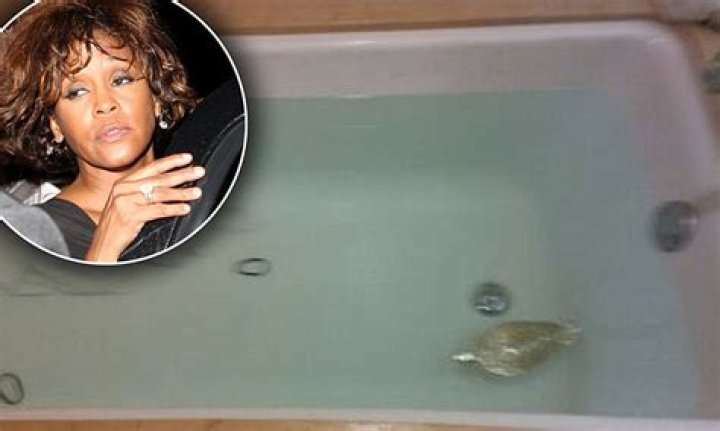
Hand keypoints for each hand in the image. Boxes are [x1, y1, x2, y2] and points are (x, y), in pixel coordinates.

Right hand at [85, 153, 204, 261]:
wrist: (103, 242)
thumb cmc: (118, 223)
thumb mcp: (127, 201)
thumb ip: (143, 190)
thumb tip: (170, 182)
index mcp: (124, 183)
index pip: (151, 168)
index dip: (171, 161)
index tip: (187, 158)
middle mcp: (124, 189)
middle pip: (159, 179)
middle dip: (182, 174)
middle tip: (198, 172)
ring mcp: (126, 202)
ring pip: (160, 194)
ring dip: (182, 193)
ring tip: (196, 192)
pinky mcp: (130, 216)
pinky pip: (158, 210)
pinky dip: (174, 209)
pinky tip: (185, 208)